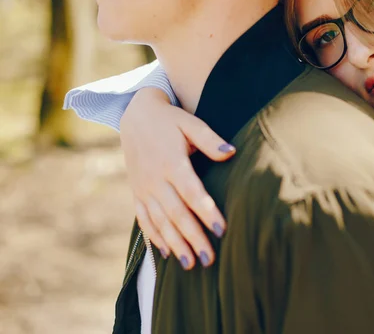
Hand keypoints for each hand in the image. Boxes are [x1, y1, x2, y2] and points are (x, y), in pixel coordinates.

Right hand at [120, 88, 234, 269]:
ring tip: (191, 264)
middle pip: (176, 213)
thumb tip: (232, 152)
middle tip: (209, 259)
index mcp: (171, 162)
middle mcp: (155, 179)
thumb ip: (210, 140)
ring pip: (160, 221)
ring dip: (175, 244)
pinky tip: (167, 253)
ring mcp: (143, 188)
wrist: (135, 115)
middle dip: (193, 238)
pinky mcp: (136, 192)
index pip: (191, 192)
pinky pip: (144, 219)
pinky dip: (155, 237)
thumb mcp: (191, 123)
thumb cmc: (170, 120)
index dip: (206, 211)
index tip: (222, 229)